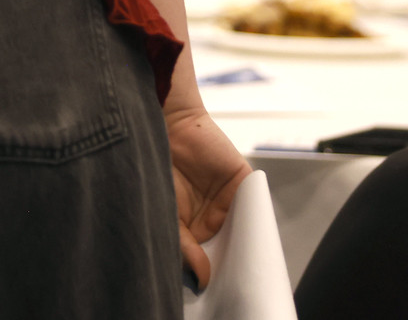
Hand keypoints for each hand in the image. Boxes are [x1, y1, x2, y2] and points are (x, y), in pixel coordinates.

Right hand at [164, 102, 250, 290]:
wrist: (163, 124)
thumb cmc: (152, 166)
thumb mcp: (165, 212)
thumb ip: (183, 246)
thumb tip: (203, 277)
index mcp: (188, 228)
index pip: (204, 256)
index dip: (210, 269)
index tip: (214, 285)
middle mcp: (210, 216)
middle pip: (227, 245)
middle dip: (228, 258)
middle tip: (229, 275)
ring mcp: (228, 200)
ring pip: (243, 228)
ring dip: (243, 240)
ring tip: (238, 256)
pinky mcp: (244, 182)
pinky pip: (255, 204)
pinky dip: (254, 217)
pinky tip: (249, 231)